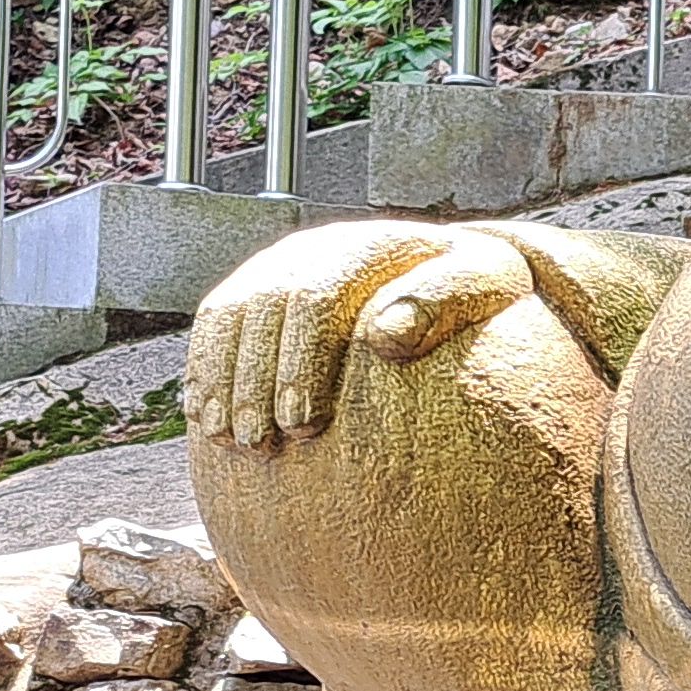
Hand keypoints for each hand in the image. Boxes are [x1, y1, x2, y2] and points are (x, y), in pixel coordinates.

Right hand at [183, 222, 530, 447]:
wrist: (442, 277)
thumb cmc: (474, 291)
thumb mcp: (485, 284)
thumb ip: (444, 301)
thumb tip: (386, 335)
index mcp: (366, 247)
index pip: (317, 298)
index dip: (301, 364)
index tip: (304, 424)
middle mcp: (314, 248)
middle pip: (263, 310)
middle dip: (254, 380)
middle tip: (260, 443)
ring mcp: (279, 266)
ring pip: (228, 316)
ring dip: (220, 379)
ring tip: (228, 439)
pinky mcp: (256, 292)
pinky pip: (214, 326)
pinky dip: (205, 370)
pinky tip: (205, 417)